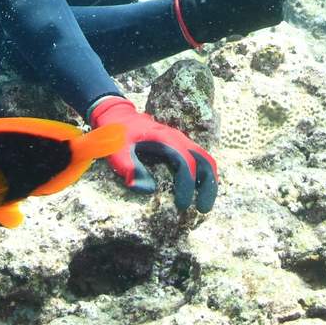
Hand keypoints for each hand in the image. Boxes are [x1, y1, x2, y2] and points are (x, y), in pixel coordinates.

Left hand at [88, 96, 217, 211]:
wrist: (117, 116)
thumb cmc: (117, 135)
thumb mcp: (117, 151)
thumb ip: (129, 168)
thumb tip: (148, 190)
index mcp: (165, 138)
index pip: (186, 162)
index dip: (188, 184)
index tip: (183, 204)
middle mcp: (177, 138)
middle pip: (204, 159)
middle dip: (208, 185)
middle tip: (203, 209)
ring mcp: (180, 141)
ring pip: (204, 159)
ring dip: (209, 181)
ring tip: (204, 205)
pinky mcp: (178, 146)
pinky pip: (197, 159)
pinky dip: (203, 176)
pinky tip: (198, 193)